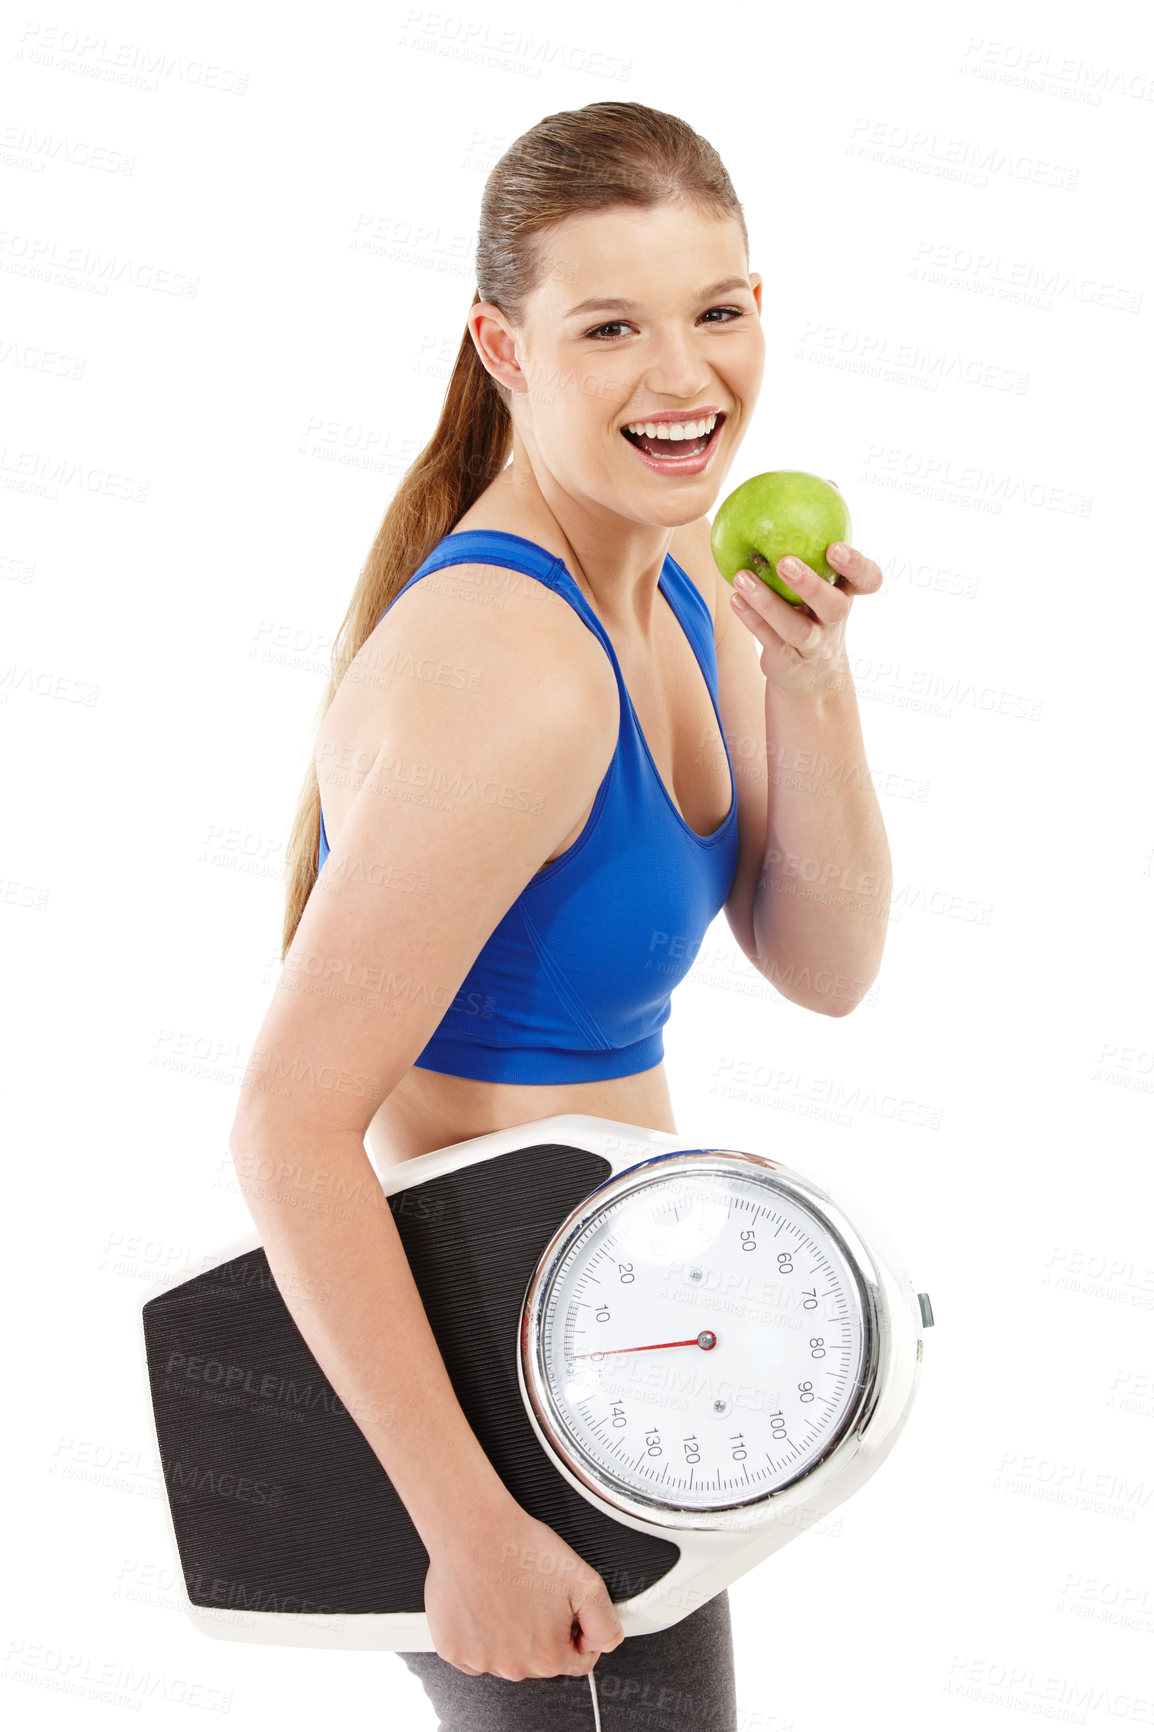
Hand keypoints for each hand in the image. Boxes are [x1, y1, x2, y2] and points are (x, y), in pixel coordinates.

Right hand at [423, 1501, 624, 1680]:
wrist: (474, 1529)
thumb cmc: (520, 1549)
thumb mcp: (585, 1580)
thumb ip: (605, 1621)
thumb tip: (606, 1642)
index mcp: (548, 1657)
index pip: (575, 1659)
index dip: (574, 1629)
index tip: (561, 1606)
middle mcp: (513, 1668)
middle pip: (538, 1657)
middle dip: (540, 1629)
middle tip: (530, 1591)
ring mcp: (479, 1661)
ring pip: (504, 1654)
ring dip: (507, 1631)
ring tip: (505, 1592)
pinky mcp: (452, 1649)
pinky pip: (472, 1649)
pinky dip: (477, 1631)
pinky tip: (482, 1601)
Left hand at [728, 480, 882, 696]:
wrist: (809, 672)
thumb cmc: (812, 606)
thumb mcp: (824, 572)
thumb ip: (823, 532)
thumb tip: (829, 480)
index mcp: (848, 594)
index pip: (868, 580)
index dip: (857, 566)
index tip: (836, 547)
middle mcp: (835, 621)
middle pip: (833, 606)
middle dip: (811, 585)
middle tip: (785, 561)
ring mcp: (814, 645)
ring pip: (794, 627)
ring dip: (767, 602)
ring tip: (742, 577)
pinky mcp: (789, 661)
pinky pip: (769, 640)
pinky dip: (751, 619)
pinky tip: (734, 597)